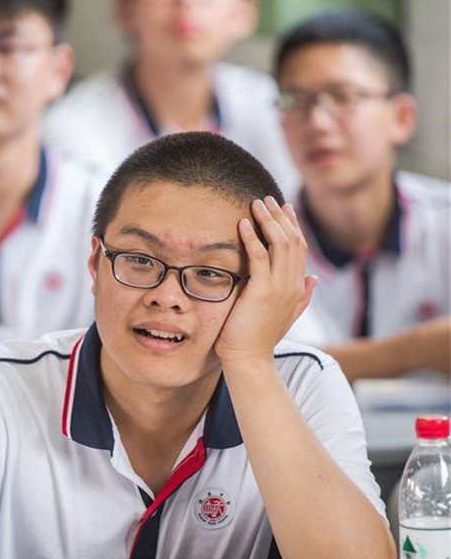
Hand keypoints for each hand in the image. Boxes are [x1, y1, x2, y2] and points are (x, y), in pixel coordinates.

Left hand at [214, 197, 316, 365]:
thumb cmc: (261, 338)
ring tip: (256, 204)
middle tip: (268, 198)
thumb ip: (303, 296)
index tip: (285, 208)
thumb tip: (315, 279)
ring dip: (268, 220)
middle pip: (292, 240)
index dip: (293, 226)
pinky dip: (252, 237)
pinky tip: (243, 223)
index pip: (300, 249)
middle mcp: (293, 285)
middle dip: (280, 216)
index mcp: (298, 288)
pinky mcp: (261, 291)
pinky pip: (259, 256)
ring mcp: (279, 287)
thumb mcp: (287, 314)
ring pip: (280, 244)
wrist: (250, 359)